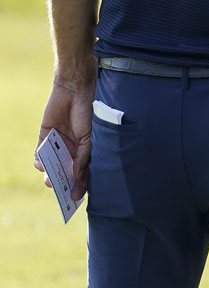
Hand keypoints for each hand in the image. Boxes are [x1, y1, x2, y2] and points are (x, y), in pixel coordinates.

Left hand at [34, 73, 95, 199]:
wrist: (74, 90)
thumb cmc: (89, 112)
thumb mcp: (90, 137)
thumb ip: (83, 157)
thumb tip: (76, 177)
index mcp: (86, 149)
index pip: (82, 172)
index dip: (80, 185)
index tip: (75, 198)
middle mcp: (72, 148)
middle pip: (65, 170)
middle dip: (63, 181)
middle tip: (60, 191)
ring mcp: (58, 142)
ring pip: (52, 164)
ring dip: (51, 173)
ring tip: (50, 181)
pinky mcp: (45, 135)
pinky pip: (40, 152)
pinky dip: (40, 160)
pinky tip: (42, 165)